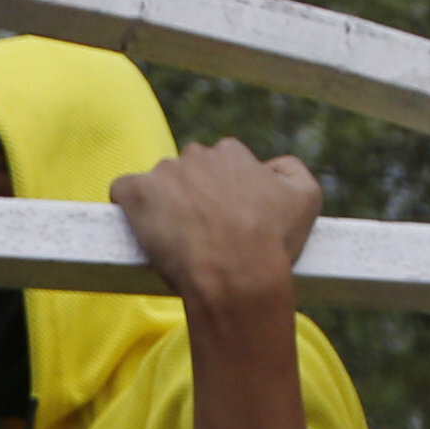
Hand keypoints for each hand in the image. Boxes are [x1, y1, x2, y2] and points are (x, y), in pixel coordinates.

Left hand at [110, 137, 320, 318]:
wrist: (238, 275)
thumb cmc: (273, 243)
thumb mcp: (306, 198)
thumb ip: (291, 169)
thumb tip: (272, 165)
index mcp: (232, 153)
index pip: (220, 165)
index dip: (222, 195)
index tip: (226, 223)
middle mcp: (197, 155)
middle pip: (187, 172)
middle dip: (192, 198)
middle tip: (202, 236)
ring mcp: (164, 173)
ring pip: (158, 185)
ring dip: (163, 207)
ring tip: (176, 244)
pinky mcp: (137, 193)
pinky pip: (123, 190)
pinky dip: (129, 207)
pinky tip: (142, 231)